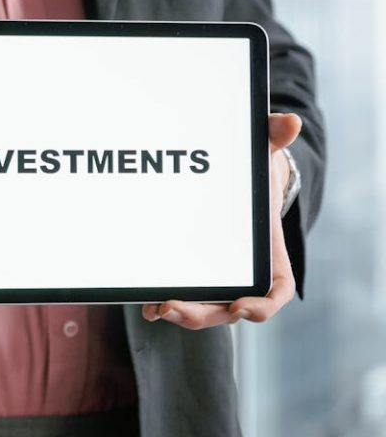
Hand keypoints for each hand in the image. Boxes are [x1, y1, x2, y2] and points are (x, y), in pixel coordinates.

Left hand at [141, 112, 301, 329]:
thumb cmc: (253, 172)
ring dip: (183, 313)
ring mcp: (218, 275)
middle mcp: (244, 272)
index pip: (276, 290)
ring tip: (156, 308)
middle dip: (205, 314)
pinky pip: (184, 293)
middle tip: (175, 309)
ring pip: (205, 307)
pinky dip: (166, 300)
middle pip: (230, 308)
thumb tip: (289, 122)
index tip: (243, 307)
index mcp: (269, 254)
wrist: (234, 179)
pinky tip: (146, 301)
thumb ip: (274, 138)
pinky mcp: (193, 271)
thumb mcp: (263, 153)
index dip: (263, 305)